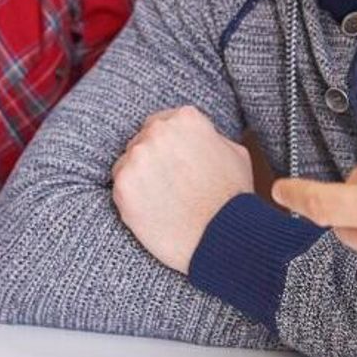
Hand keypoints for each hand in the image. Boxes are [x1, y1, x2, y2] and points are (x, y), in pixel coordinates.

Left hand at [111, 106, 253, 274]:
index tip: (173, 165)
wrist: (223, 237)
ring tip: (163, 202)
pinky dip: (132, 199)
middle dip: (152, 161)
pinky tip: (153, 211)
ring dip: (140, 179)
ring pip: (128, 163)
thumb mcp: (236, 154)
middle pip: (142, 141)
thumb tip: (200, 138)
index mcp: (185, 119)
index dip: (167, 148)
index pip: (161, 124)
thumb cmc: (234, 199)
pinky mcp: (124, 186)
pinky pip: (120, 186)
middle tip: (168, 186)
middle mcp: (158, 132)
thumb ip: (211, 137)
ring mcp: (138, 158)